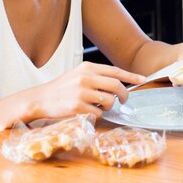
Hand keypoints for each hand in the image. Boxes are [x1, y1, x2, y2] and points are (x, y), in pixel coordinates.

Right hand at [29, 62, 144, 118]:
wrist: (40, 98)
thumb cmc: (63, 88)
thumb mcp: (79, 74)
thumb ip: (97, 76)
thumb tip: (120, 83)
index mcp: (88, 67)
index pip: (115, 71)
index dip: (131, 76)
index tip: (143, 79)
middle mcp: (86, 77)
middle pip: (116, 86)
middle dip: (124, 96)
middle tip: (123, 101)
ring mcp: (81, 92)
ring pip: (109, 101)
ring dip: (109, 106)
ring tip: (100, 106)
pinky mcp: (77, 106)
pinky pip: (98, 113)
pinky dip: (97, 114)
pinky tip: (89, 111)